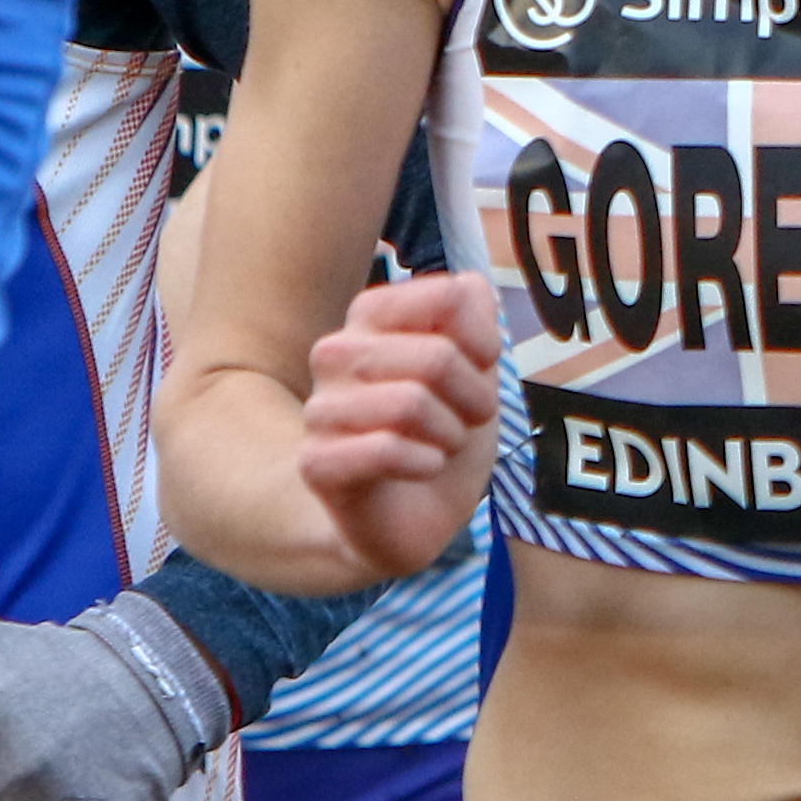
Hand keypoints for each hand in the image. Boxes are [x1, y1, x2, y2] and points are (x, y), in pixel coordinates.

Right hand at [298, 273, 504, 577]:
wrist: (412, 515)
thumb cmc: (440, 433)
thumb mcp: (476, 370)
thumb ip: (475, 319)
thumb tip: (470, 284)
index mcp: (372, 317)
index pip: (448, 297)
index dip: (484, 339)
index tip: (482, 368)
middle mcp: (336, 353)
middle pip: (439, 356)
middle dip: (474, 397)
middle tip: (466, 420)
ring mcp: (321, 408)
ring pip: (412, 403)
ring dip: (450, 435)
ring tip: (441, 447)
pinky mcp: (316, 462)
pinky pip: (385, 449)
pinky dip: (425, 463)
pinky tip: (423, 468)